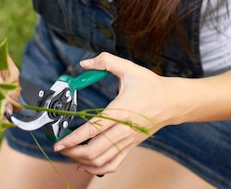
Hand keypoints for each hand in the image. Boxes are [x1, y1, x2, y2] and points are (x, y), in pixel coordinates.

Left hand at [53, 52, 179, 175]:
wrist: (171, 101)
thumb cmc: (150, 85)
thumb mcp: (128, 67)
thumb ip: (105, 61)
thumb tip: (84, 64)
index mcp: (121, 110)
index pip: (94, 129)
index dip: (74, 138)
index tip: (59, 142)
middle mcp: (123, 129)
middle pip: (94, 150)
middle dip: (72, 152)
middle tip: (59, 147)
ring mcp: (127, 141)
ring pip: (101, 161)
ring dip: (81, 161)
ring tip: (68, 154)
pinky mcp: (130, 146)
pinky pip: (112, 164)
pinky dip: (96, 169)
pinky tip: (84, 165)